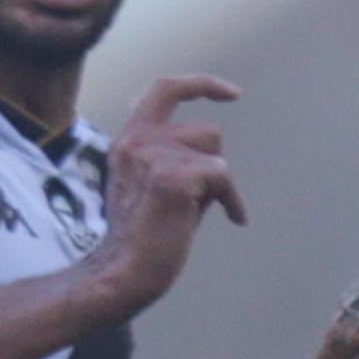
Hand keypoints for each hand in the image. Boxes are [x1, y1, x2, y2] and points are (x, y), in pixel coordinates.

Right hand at [79, 75, 243, 318]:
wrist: (124, 273)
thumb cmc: (145, 239)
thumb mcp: (152, 185)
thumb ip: (173, 159)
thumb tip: (213, 152)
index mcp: (128, 140)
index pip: (166, 89)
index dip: (202, 85)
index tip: (234, 94)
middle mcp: (137, 141)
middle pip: (207, 131)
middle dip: (213, 165)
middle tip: (196, 202)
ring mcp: (153, 156)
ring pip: (216, 151)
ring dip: (218, 183)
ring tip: (195, 212)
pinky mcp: (172, 176)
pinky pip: (223, 176)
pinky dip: (233, 200)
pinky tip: (232, 219)